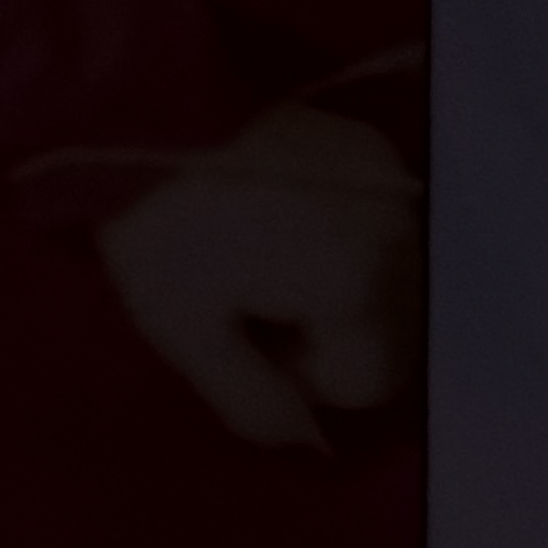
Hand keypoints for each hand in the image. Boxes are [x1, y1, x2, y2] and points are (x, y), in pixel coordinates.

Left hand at [92, 104, 420, 448]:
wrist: (146, 104)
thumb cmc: (162, 226)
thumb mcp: (187, 333)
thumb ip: (253, 402)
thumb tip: (306, 443)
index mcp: (362, 287)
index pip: (373, 382)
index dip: (303, 377)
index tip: (245, 335)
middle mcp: (401, 239)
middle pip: (392, 334)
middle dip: (330, 337)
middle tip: (250, 300)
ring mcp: (395, 185)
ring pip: (391, 284)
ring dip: (340, 292)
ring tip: (262, 259)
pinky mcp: (375, 149)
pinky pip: (380, 231)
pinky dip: (345, 244)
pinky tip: (283, 220)